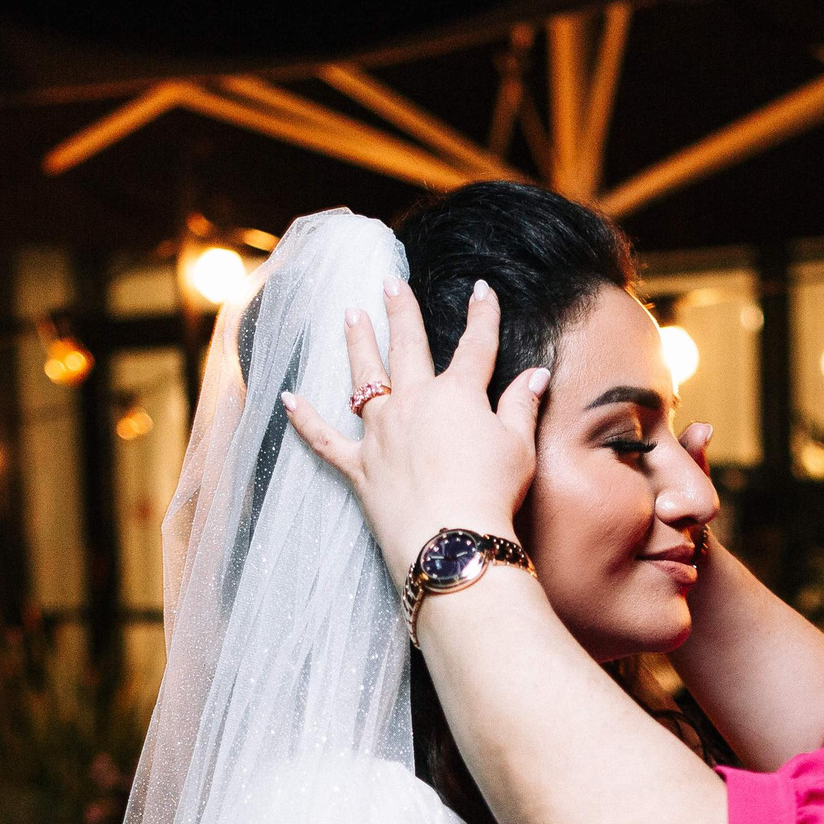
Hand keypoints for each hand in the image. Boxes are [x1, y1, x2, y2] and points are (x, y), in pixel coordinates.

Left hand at [279, 275, 549, 586]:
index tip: (481, 290)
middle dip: (400, 311)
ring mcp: (381, 433)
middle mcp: (414, 403)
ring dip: (357, 344)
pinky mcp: (359, 466)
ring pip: (364, 379)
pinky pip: (325, 439)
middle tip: (389, 283)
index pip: (475, 346)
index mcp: (458, 395)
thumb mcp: (518, 448)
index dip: (482, 316)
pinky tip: (287, 398)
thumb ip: (521, 406)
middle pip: (407, 347)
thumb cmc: (490, 495)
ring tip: (350, 315)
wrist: (451, 541)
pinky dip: (304, 419)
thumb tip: (535, 375)